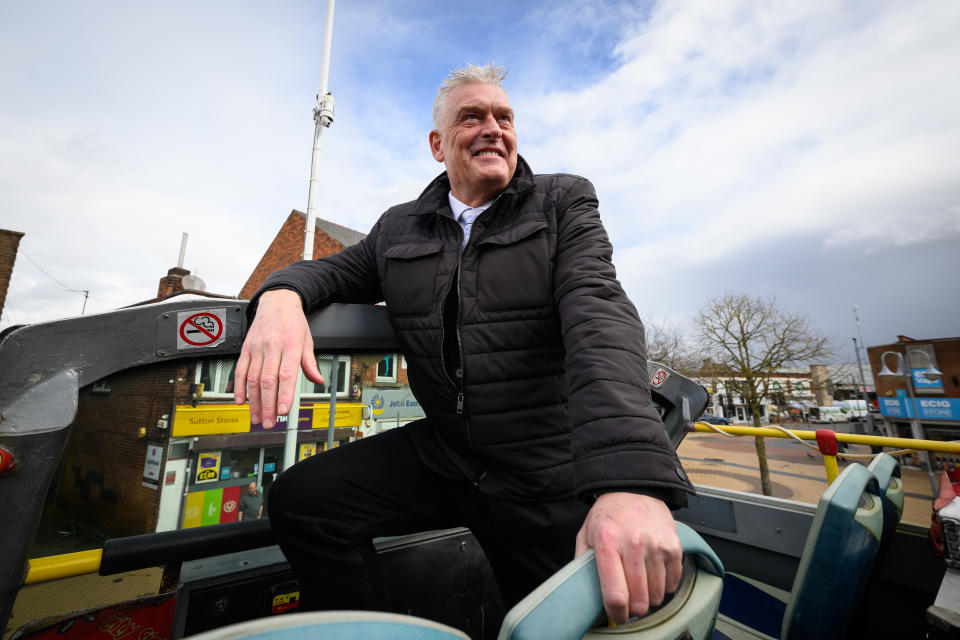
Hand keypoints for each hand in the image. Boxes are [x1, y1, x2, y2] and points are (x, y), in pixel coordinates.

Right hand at [234, 289, 324, 427]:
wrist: (277, 301)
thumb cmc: (293, 322)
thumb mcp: (307, 340)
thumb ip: (310, 363)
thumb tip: (318, 380)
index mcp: (291, 346)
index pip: (287, 374)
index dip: (284, 394)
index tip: (284, 411)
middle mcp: (272, 347)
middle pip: (268, 381)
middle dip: (268, 405)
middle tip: (270, 423)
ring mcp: (257, 348)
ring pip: (252, 378)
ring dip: (254, 401)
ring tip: (257, 417)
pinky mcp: (246, 348)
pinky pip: (240, 369)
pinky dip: (238, 386)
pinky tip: (240, 400)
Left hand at [575, 492, 681, 624]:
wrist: (634, 488)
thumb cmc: (608, 515)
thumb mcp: (586, 535)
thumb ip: (582, 564)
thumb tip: (583, 593)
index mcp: (607, 542)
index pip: (616, 594)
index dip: (617, 614)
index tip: (617, 616)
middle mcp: (633, 543)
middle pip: (640, 600)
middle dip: (633, 609)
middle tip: (629, 603)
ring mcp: (656, 545)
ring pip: (658, 595)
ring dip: (649, 598)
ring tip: (640, 585)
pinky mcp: (674, 546)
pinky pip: (673, 583)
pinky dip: (664, 586)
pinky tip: (653, 575)